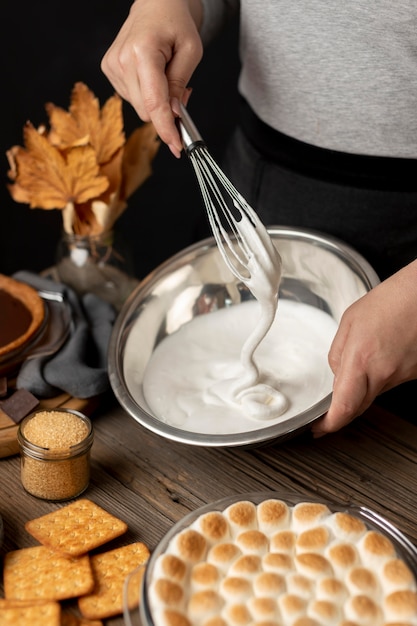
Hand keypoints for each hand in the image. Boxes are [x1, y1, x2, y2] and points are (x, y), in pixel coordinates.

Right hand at [101, 0, 202, 156]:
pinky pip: (131, 98)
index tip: (177, 146)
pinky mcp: (109, 69)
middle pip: (146, 110)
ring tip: (167, 78)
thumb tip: (175, 113)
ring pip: (139, 107)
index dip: (166, 128)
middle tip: (183, 96)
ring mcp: (112, 66)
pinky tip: (152, 77)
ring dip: (156, 103)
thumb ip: (180, 84)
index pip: (154, 102)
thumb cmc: (175, 23)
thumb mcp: (191, 51)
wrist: (155, 5)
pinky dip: (146, 95)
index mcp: (142, 51)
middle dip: (166, 113)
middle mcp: (122, 60)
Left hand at [311, 259, 416, 435]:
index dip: (329, 424)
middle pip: (358, 406)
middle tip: (326, 415)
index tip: (318, 429)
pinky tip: (380, 355)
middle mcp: (383, 373)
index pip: (344, 406)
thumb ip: (339, 353)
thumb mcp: (350, 322)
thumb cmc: (391, 300)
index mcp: (361, 359)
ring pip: (373, 393)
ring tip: (363, 358)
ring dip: (361, 386)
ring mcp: (402, 376)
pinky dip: (379, 376)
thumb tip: (337, 375)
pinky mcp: (413, 375)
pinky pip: (389, 383)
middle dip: (340, 412)